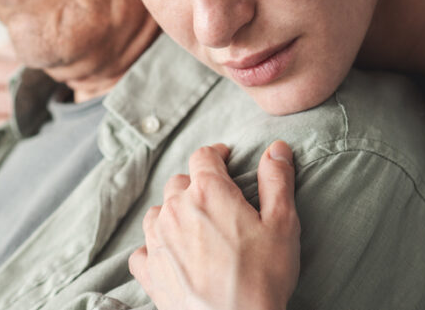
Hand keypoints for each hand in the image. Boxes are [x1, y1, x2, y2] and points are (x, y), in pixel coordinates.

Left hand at [129, 141, 299, 309]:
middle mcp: (175, 209)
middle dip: (198, 186)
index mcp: (207, 192)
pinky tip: (168, 255)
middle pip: (180, 183)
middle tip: (217, 201)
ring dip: (173, 214)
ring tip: (193, 227)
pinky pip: (142, 250)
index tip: (225, 158)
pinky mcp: (149, 271)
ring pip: (158, 212)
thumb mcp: (282, 224)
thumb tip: (277, 148)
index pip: (204, 156)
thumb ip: (277, 181)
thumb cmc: (262, 277)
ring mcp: (157, 240)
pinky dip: (154, 248)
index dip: (216, 155)